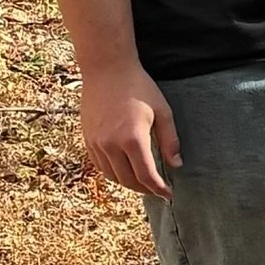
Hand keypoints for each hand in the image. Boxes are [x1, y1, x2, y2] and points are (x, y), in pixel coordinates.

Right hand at [80, 62, 181, 198]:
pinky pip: (100, 166)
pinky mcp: (88, 140)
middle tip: (157, 190)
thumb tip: (176, 165)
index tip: (169, 195)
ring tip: (143, 182)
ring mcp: (96, 143)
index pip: (146, 176)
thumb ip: (169, 141)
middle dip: (145, 189)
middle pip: (128, 180)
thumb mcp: (162, 111)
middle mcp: (111, 145)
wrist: (107, 70)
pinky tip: (124, 170)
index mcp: (133, 139)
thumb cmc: (139, 88)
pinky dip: (113, 173)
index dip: (158, 189)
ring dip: (128, 183)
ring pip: (112, 176)